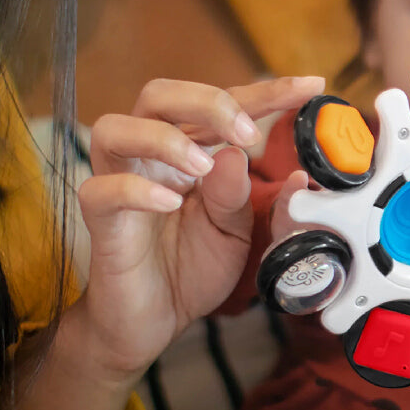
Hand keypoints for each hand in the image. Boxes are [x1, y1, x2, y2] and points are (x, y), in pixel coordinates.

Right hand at [72, 75, 324, 384]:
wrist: (153, 322)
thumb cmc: (190, 268)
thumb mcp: (235, 232)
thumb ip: (242, 195)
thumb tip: (244, 155)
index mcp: (187, 147)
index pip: (221, 104)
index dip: (265, 92)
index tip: (309, 87)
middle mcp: (149, 154)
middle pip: (159, 94)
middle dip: (207, 102)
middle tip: (247, 134)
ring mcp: (119, 181)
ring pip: (116, 128)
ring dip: (166, 139)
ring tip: (201, 166)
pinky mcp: (100, 219)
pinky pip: (102, 190)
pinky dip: (137, 189)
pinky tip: (169, 203)